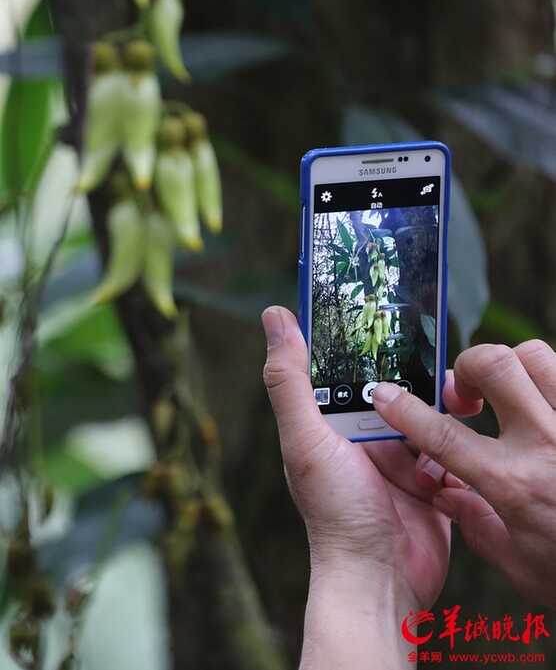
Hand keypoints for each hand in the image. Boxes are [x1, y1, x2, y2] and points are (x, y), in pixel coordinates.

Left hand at [261, 306, 450, 668]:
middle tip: (434, 360)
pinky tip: (454, 440)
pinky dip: (456, 440)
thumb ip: (290, 380)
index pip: (351, 366)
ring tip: (446, 407)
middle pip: (397, 384)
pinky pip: (452, 444)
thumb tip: (275, 317)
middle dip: (416, 373)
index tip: (386, 310)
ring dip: (440, 407)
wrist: (380, 577)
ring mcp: (403, 455)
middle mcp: (367, 433)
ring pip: (429, 410)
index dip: (367, 340)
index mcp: (334, 420)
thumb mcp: (305, 438)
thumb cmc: (334, 511)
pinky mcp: (434, 477)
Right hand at [373, 340, 555, 607]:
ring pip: (536, 355)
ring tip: (508, 396)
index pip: (442, 434)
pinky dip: (547, 382)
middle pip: (494, 364)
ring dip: (512, 368)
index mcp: (515, 485)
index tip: (386, 394)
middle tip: (466, 397)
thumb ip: (476, 524)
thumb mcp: (520, 566)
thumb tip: (447, 493)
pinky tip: (543, 412)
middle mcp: (547, 445)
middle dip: (467, 369)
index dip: (405, 409)